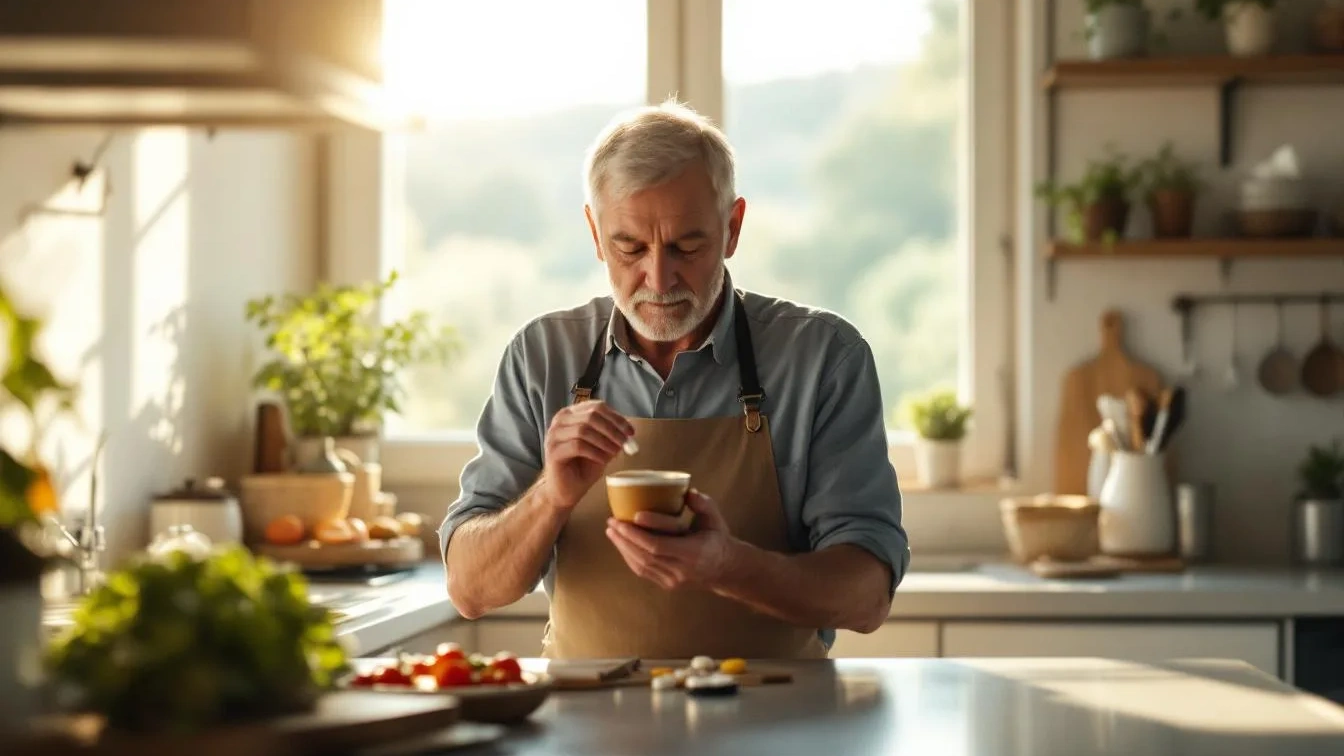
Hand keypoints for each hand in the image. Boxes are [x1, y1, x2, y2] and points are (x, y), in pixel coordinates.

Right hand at [540, 400, 633, 511]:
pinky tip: (603, 461)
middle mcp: (560, 421)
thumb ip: (612, 436)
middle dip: (612, 429)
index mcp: (572, 414)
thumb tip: (628, 430)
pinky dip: (595, 452)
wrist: (566, 490)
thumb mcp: (602, 448)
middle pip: (591, 416)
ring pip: (583, 430)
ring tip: (615, 453)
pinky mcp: (553, 451)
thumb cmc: (583, 467)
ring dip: (604, 442)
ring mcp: (554, 435)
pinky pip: (578, 446)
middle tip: (625, 442)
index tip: (631, 432)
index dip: (616, 418)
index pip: (596, 407)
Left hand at [605, 490, 736, 590]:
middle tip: (612, 521)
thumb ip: (704, 504)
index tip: (629, 516)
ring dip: (623, 547)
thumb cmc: (717, 538)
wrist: (724, 569)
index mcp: (694, 552)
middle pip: (645, 555)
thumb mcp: (716, 519)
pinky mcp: (667, 584)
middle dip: (625, 537)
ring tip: (612, 531)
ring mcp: (673, 580)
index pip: (659, 545)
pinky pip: (643, 571)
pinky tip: (621, 544)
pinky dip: (629, 557)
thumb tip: (688, 492)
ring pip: (641, 564)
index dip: (641, 532)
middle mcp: (681, 569)